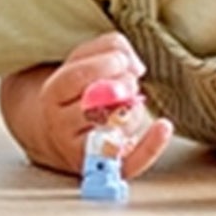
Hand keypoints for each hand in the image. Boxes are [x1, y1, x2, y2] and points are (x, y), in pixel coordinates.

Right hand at [13, 32, 173, 178]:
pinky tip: (164, 126)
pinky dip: (152, 145)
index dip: (105, 64)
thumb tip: (135, 66)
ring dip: (133, 108)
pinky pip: (131, 161)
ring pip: (118, 125)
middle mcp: (60, 126)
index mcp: (51, 95)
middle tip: (127, 83)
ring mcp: (81, 151)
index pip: (77, 78)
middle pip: (97, 103)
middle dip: (123, 86)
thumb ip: (109, 47)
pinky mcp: (106, 168)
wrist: (60, 134)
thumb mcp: (84, 59)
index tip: (121, 61)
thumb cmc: (78, 91)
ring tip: (126, 104)